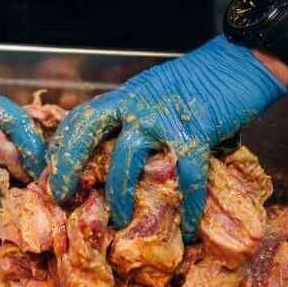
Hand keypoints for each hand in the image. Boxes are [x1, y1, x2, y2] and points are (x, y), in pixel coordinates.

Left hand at [46, 36, 285, 240]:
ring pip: (127, 159)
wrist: (239, 60)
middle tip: (61, 196)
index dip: (61, 145)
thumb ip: (134, 116)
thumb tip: (118, 154)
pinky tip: (187, 226)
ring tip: (119, 220)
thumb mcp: (152, 92)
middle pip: (90, 133)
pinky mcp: (196, 133)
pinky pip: (187, 176)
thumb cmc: (198, 79)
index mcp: (125, 97)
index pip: (81, 118)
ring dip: (120, 193)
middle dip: (70, 166)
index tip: (48, 170)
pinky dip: (188, 205)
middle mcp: (137, 106)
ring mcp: (164, 119)